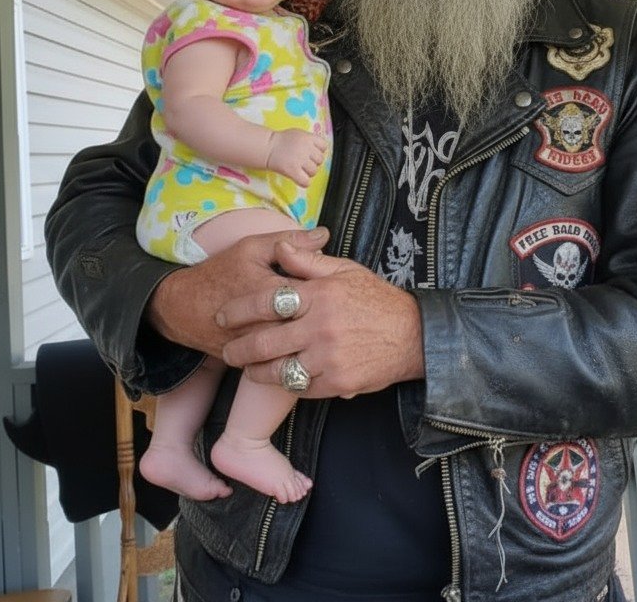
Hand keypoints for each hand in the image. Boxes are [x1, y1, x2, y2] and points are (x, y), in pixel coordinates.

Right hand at [146, 226, 330, 357]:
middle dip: (328, 322)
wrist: (185, 308)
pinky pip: (281, 363)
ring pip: (296, 349)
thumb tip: (325, 234)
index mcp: (270, 290)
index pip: (313, 293)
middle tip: (342, 317)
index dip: (331, 291)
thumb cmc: (222, 272)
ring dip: (315, 343)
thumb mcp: (252, 248)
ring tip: (330, 335)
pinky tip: (312, 350)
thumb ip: (290, 242)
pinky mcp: (252, 362)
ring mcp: (258, 346)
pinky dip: (298, 358)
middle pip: (308, 326)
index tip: (341, 289)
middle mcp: (265, 322)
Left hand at [218, 239, 424, 397]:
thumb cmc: (376, 299)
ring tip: (248, 368)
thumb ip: (309, 260)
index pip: (267, 302)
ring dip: (256, 372)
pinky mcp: (336, 383)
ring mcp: (328, 358)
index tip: (223, 316)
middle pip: (263, 343)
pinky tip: (280, 378)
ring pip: (277, 371)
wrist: (413, 336)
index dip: (238, 310)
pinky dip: (286, 384)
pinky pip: (299, 388)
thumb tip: (279, 248)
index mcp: (320, 295)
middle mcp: (321, 327)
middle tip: (227, 351)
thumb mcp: (346, 271)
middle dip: (238, 349)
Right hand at [267, 129, 328, 186]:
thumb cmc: (282, 141)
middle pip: (320, 160)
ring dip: (308, 173)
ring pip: (314, 172)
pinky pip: (306, 182)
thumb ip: (310, 140)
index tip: (313, 153)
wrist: (268, 147)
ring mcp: (299, 160)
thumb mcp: (299, 134)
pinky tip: (299, 178)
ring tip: (300, 169)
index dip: (319, 151)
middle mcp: (306, 148)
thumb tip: (320, 149)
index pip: (324, 146)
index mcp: (308, 138)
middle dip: (313, 162)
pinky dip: (304, 182)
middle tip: (304, 162)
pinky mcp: (292, 170)